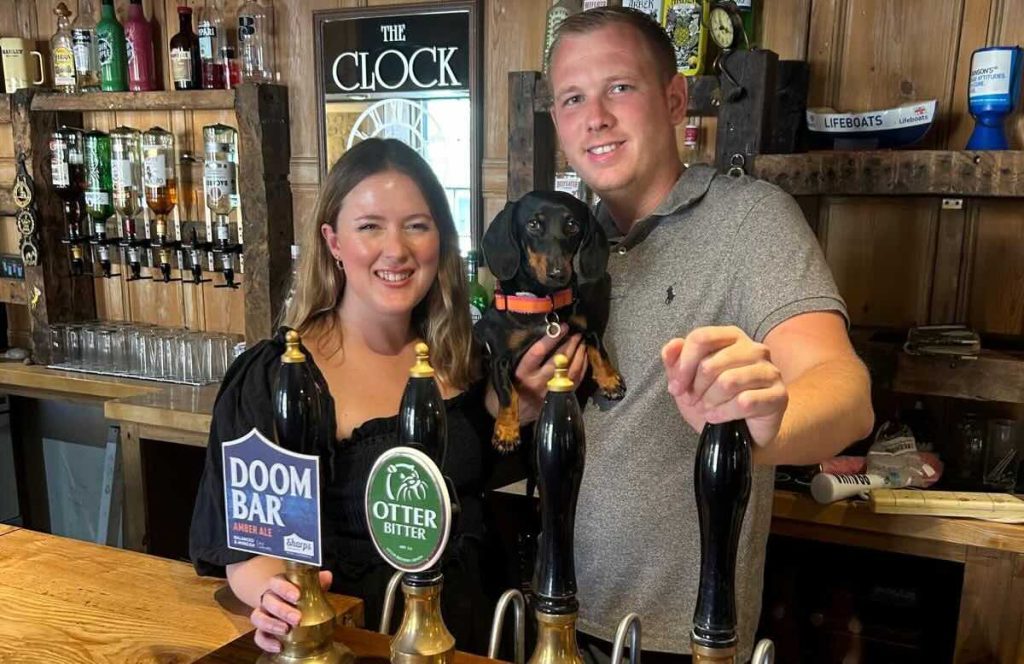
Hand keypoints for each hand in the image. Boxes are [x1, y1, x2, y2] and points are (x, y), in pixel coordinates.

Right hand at [251, 570, 332, 653]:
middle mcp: (268, 598)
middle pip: (268, 601)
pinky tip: (278, 646)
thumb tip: (327, 577)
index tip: (297, 596)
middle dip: (282, 610)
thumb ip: (318, 581)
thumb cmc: (297, 593)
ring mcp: (263, 614)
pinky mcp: (261, 630)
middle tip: (297, 618)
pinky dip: (266, 642)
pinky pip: (258, 636)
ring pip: (259, 618)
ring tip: (286, 631)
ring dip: (272, 625)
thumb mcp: (307, 586)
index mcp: (278, 584)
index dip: (284, 589)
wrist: (283, 602)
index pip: (276, 583)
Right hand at [515, 327, 587, 422]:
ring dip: (579, 354)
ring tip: (582, 341)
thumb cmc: (509, 386)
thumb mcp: (507, 370)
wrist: (512, 414)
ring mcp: (551, 392)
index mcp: (522, 373)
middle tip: (576, 332)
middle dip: (570, 344)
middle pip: (559, 361)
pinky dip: (582, 367)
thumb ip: (521, 355)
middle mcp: (537, 382)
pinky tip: (584, 356)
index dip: (552, 338)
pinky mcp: (559, 398)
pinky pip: (576, 381)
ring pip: (570, 371)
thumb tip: (538, 333)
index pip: (539, 352)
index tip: (562, 327)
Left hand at [661, 326, 787, 446]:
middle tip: (694, 402)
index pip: (701, 337)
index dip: (683, 365)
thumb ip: (676, 361)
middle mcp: (755, 349)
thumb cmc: (715, 401)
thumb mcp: (688, 382)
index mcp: (732, 337)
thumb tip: (671, 346)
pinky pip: (745, 402)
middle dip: (695, 389)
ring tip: (708, 410)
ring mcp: (770, 371)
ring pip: (728, 382)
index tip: (676, 388)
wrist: (742, 433)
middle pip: (711, 364)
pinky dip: (724, 414)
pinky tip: (719, 418)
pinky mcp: (780, 395)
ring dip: (710, 401)